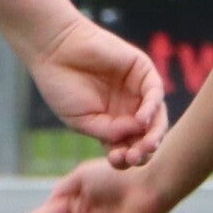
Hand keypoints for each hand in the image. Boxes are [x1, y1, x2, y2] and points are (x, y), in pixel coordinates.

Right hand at [27, 18, 167, 167]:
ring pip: (157, 117)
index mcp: (112, 124)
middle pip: (146, 135)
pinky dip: (151, 108)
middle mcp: (128, 108)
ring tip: (145, 145)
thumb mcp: (83, 120)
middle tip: (135, 157)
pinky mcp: (142, 70)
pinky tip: (141, 120)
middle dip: (143, 150)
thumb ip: (109, 132)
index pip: (128, 147)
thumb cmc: (62, 86)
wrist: (55, 51)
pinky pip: (155, 93)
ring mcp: (137, 90)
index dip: (126, 158)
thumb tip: (136, 136)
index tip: (116, 161)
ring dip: (154, 134)